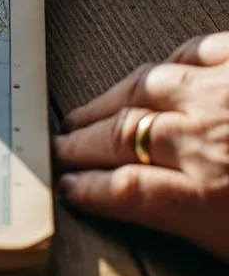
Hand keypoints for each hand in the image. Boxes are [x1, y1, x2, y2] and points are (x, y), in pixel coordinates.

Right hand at [56, 33, 228, 260]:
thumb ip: (201, 225)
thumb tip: (154, 213)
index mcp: (211, 197)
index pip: (126, 191)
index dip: (90, 189)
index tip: (69, 187)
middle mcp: (206, 138)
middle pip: (122, 136)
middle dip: (83, 143)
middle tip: (61, 147)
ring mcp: (222, 91)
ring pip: (144, 87)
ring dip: (109, 100)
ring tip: (89, 111)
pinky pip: (195, 50)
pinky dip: (172, 61)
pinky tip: (160, 69)